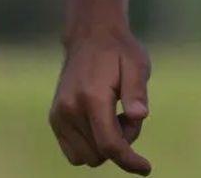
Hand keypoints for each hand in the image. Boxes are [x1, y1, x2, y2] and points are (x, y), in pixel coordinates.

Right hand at [48, 24, 152, 174]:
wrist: (90, 36)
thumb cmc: (119, 51)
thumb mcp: (137, 65)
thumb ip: (137, 92)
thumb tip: (139, 116)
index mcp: (92, 98)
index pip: (110, 144)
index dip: (129, 161)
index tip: (145, 169)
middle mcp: (69, 110)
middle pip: (100, 154)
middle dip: (120, 144)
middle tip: (128, 115)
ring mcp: (58, 115)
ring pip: (86, 157)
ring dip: (104, 146)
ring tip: (114, 115)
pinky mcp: (54, 119)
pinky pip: (74, 152)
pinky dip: (90, 145)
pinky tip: (101, 121)